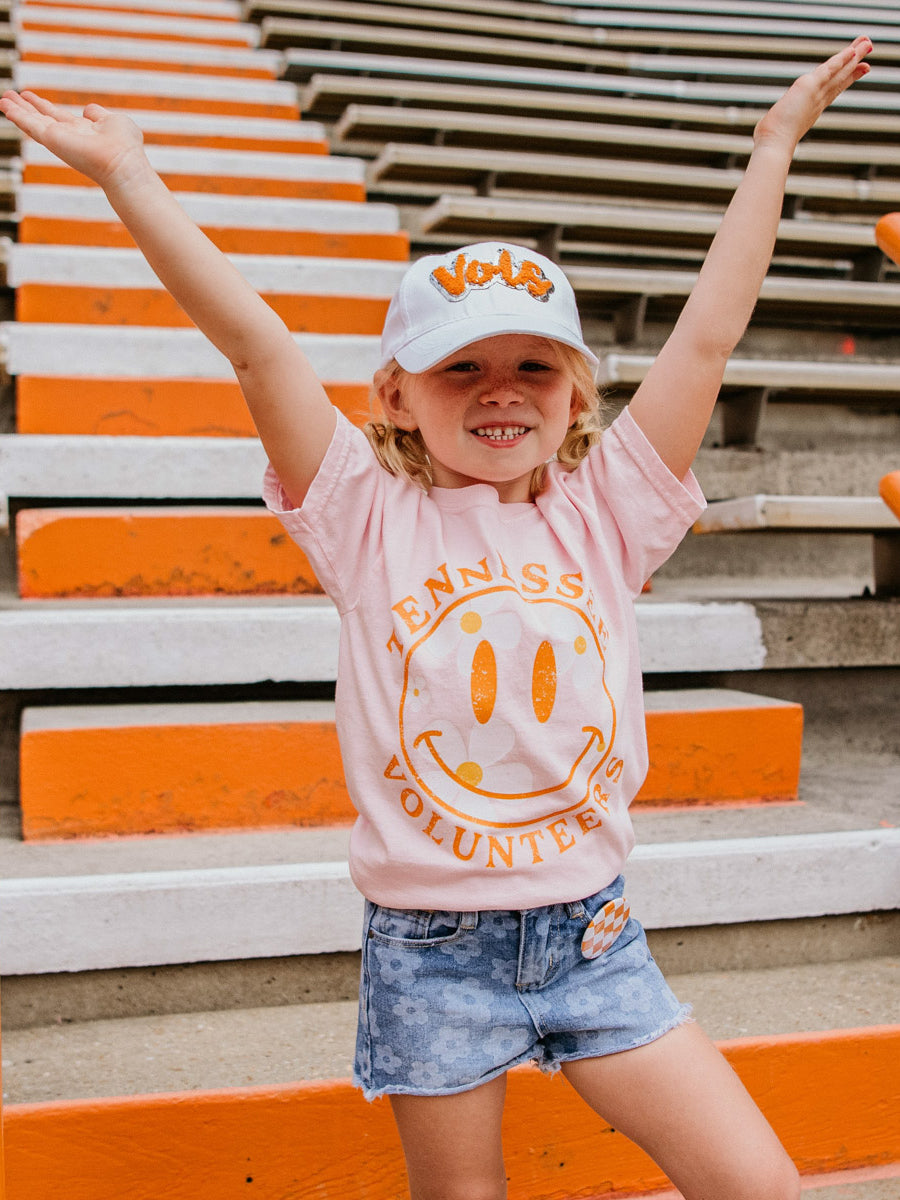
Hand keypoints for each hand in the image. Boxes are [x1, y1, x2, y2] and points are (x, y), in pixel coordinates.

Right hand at [0, 90, 148, 189]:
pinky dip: (17, 115)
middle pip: (43, 118)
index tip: (33, 98)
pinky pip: (30, 124)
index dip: (46, 107)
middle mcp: (69, 136)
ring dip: (17, 110)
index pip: (60, 117)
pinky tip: (4, 105)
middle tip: (11, 96)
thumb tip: (88, 109)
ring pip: (33, 122)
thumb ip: (99, 114)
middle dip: (27, 107)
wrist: (122, 164)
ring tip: (3, 99)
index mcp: (84, 132)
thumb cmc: (125, 146)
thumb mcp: (114, 121)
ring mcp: (59, 139)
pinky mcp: (51, 139)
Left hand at [753, 36, 872, 151]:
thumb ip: (776, 126)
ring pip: (839, 72)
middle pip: (840, 78)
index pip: (832, 90)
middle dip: (854, 64)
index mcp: (812, 110)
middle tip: (868, 49)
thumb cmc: (771, 143)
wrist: (774, 146)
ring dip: (853, 56)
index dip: (846, 79)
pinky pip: (829, 70)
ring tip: (867, 43)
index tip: (860, 70)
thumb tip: (764, 134)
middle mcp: (817, 101)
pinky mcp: (809, 87)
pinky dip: (840, 60)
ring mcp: (815, 94)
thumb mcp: (777, 130)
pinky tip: (851, 50)